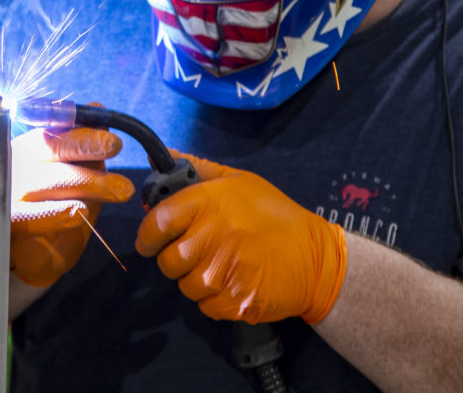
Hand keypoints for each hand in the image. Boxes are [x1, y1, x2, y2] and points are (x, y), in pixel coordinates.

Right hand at [10, 121, 132, 286]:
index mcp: (33, 148)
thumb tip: (97, 108)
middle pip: (47, 148)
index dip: (83, 131)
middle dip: (84, 145)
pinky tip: (76, 212)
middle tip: (115, 147)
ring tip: (120, 189)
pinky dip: (53, 214)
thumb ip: (84, 145)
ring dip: (86, 181)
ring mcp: (8, 193)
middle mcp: (17, 165)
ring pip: (44, 180)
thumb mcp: (75, 174)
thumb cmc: (55, 208)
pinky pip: (28, 216)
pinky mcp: (6, 223)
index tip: (113, 139)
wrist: (29, 257)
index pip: (56, 130)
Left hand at [135, 150, 346, 324]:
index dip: (148, 234)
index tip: (151, 239)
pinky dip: (212, 299)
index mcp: (208, 203)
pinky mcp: (234, 301)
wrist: (315, 257)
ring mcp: (223, 272)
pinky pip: (204, 306)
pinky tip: (231, 282)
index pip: (157, 222)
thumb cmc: (273, 213)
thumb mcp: (237, 180)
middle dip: (174, 259)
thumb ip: (195, 169)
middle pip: (167, 260)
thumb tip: (159, 157)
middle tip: (194, 252)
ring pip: (184, 285)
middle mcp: (212, 237)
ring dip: (194, 280)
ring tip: (218, 266)